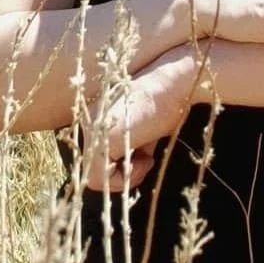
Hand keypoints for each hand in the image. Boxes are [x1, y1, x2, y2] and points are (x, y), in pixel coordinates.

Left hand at [85, 44, 205, 192]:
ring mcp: (93, 132)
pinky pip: (101, 179)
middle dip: (124, 174)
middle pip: (95, 170)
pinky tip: (146, 159)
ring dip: (126, 177)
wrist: (174, 83)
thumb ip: (131, 148)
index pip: (99, 159)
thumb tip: (127, 176)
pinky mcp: (101, 139)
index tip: (145, 157)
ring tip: (146, 159)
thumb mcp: (144, 130)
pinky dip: (126, 178)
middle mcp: (89, 124)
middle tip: (146, 161)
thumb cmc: (167, 104)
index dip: (122, 167)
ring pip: (96, 179)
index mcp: (98, 119)